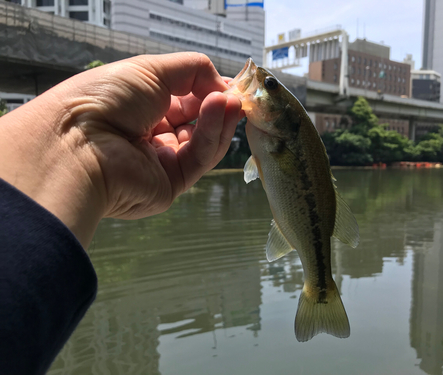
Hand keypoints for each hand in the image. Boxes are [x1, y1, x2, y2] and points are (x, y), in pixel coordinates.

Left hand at [0, 52, 241, 246]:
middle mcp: (150, 135)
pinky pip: (199, 158)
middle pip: (197, 122)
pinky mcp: (169, 185)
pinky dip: (213, 134)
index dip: (208, 91)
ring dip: (219, 119)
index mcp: (139, 108)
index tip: (231, 84)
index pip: (184, 100)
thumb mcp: (150, 69)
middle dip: (219, 106)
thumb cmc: (104, 100)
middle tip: (240, 95)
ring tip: (232, 101)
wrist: (77, 144)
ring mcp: (160, 162)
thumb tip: (222, 86)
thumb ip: (193, 70)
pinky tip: (220, 111)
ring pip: (203, 142)